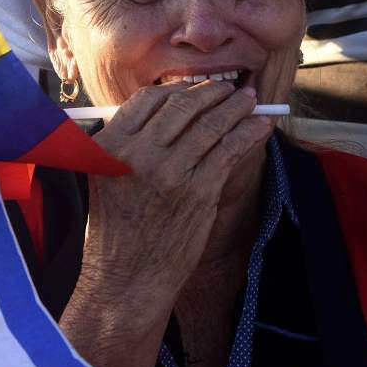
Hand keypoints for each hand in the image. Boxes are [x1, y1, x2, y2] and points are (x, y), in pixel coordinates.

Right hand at [84, 80, 273, 301]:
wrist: (126, 277)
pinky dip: (249, 132)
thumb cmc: (117, 229)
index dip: (176, 88)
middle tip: (229, 90)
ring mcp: (170, 171)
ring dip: (236, 107)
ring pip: (211, 124)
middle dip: (212, 92)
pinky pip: (230, 150)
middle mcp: (138, 153)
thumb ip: (131, 143)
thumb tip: (171, 111)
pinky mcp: (199, 191)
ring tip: (249, 100)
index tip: (194, 89)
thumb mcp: (106, 176)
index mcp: (110, 145)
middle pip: (182, 104)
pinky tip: (260, 124)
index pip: (148, 99)